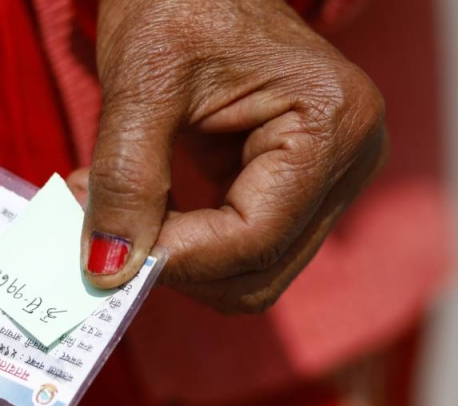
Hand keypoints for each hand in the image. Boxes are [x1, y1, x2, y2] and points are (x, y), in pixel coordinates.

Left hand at [81, 0, 387, 312]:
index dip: (179, 258)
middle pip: (266, 268)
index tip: (106, 257)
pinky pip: (253, 247)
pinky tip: (157, 212)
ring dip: (189, 261)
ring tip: (130, 218)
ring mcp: (335, 176)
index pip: (257, 236)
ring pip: (260, 269)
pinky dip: (198, 245)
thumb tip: (108, 272)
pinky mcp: (308, 185)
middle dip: (184, 267)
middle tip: (112, 244)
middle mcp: (352, 157)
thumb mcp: (143, 81)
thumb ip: (126, 178)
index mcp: (332, 122)